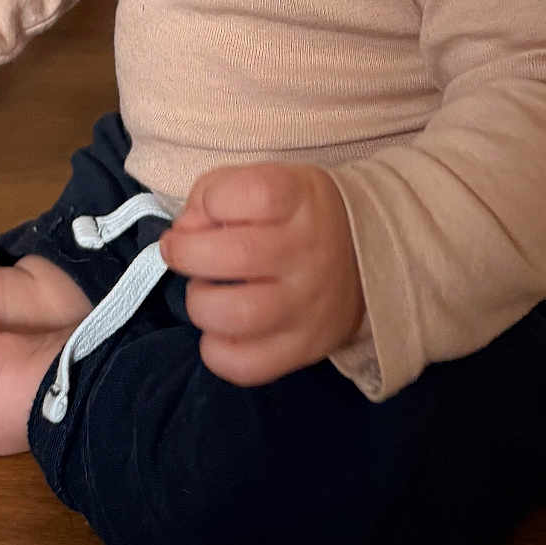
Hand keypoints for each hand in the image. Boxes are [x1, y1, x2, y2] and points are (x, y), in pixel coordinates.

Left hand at [159, 163, 364, 386]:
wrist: (364, 253)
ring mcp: (307, 305)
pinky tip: (220, 329)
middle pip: (236, 255)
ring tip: (206, 291)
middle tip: (182, 251)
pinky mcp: (303, 347)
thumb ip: (216, 191)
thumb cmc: (297, 213)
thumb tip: (185, 231)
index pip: (255, 194)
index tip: (207, 208)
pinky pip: (246, 366)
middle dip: (186, 253)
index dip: (213, 199)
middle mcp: (307, 252)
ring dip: (200, 302)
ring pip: (236, 315)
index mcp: (300, 200)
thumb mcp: (269, 178)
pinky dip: (217, 350)